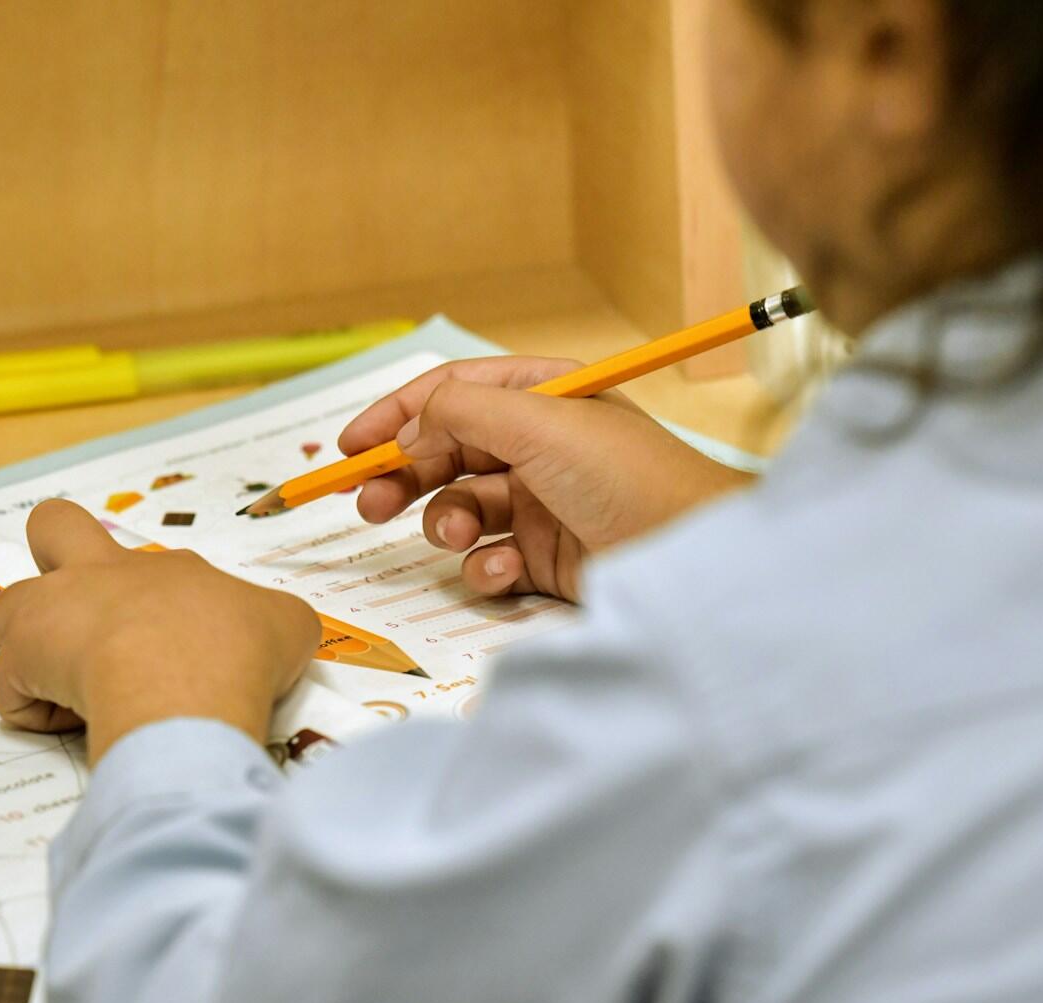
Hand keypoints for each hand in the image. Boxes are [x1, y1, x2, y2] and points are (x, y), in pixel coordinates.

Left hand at [0, 501, 319, 762]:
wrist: (190, 680)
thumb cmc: (239, 649)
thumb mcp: (287, 626)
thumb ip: (273, 624)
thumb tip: (270, 641)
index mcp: (168, 570)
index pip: (151, 568)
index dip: (157, 605)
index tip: (178, 646)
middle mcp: (105, 577)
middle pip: (54, 526)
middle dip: (55, 552)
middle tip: (78, 612)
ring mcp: (57, 612)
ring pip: (9, 611)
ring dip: (30, 650)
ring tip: (71, 692)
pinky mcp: (25, 657)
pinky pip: (11, 690)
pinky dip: (33, 711)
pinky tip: (74, 727)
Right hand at [339, 356, 753, 601]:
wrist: (691, 559)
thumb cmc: (628, 477)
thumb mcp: (540, 423)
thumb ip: (462, 412)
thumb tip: (410, 428)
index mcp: (542, 398)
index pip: (452, 394)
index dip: (397, 416)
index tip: (351, 448)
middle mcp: (539, 446)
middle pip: (446, 454)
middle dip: (405, 478)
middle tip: (370, 505)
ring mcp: (541, 505)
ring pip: (460, 510)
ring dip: (445, 524)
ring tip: (456, 537)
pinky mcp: (546, 559)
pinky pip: (488, 559)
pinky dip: (485, 567)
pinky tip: (507, 569)